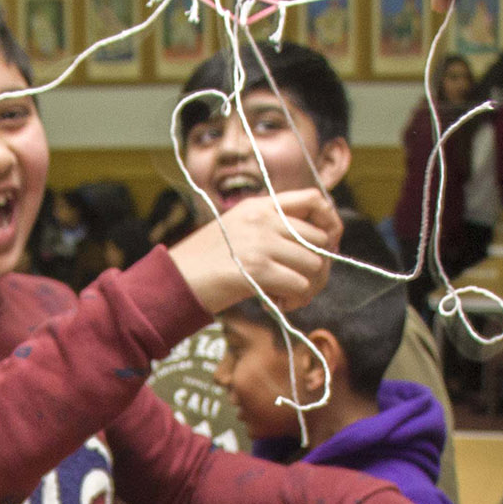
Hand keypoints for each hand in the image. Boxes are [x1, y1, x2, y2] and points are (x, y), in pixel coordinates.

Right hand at [170, 188, 340, 313]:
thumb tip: (311, 247)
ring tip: (287, 296)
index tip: (324, 245)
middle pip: (320, 238)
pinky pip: (300, 285)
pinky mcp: (258, 270)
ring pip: (314, 264)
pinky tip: (278, 303)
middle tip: (300, 282)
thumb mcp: (237, 230)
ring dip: (308, 286)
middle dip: (318, 264)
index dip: (329, 222)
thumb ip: (270, 229)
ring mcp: (261, 243)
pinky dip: (295, 300)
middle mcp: (264, 219)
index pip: (314, 200)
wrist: (173, 280)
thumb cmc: (203, 261)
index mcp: (260, 206)